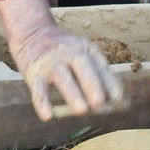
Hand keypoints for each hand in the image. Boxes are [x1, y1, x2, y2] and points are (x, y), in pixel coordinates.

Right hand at [8, 22, 123, 120]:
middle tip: (99, 102)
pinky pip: (38, 89)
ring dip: (72, 94)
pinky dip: (42, 103)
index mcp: (85, 49)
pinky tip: (48, 116)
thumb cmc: (63, 53)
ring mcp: (51, 62)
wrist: (32, 34)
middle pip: (82, 66)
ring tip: (82, 110)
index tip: (118, 99)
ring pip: (62, 76)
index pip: (100, 65)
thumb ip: (96, 74)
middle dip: (92, 84)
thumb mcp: (81, 54)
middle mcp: (69, 52)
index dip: (109, 82)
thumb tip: (116, 103)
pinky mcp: (34, 72)